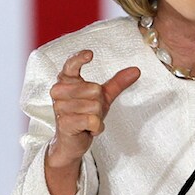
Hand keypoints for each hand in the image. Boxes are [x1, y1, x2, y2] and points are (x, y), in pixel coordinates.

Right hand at [48, 50, 139, 167]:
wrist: (71, 141)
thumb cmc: (84, 114)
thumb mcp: (103, 96)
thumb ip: (117, 83)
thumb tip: (136, 70)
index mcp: (66, 80)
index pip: (71, 65)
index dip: (79, 58)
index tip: (90, 54)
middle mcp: (59, 91)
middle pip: (94, 89)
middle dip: (99, 103)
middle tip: (90, 111)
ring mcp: (60, 107)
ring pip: (95, 106)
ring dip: (97, 117)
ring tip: (87, 120)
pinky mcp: (65, 122)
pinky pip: (93, 120)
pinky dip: (96, 127)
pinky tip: (88, 129)